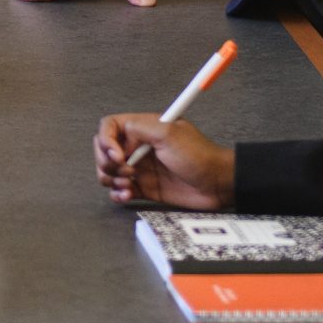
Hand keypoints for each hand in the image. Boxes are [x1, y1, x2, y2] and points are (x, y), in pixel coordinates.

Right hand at [93, 113, 232, 208]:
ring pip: (109, 172)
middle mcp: (138, 147)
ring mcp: (140, 168)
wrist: (218, 184)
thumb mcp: (168, 134)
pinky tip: (127, 195)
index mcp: (143, 129)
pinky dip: (118, 194)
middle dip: (106, 162)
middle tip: (127, 171)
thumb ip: (139, 128)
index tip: (118, 155)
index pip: (110, 127)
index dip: (106, 140)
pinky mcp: (145, 188)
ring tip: (128, 185)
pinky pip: (120, 191)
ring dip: (111, 179)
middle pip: (104, 151)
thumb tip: (117, 135)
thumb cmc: (199, 156)